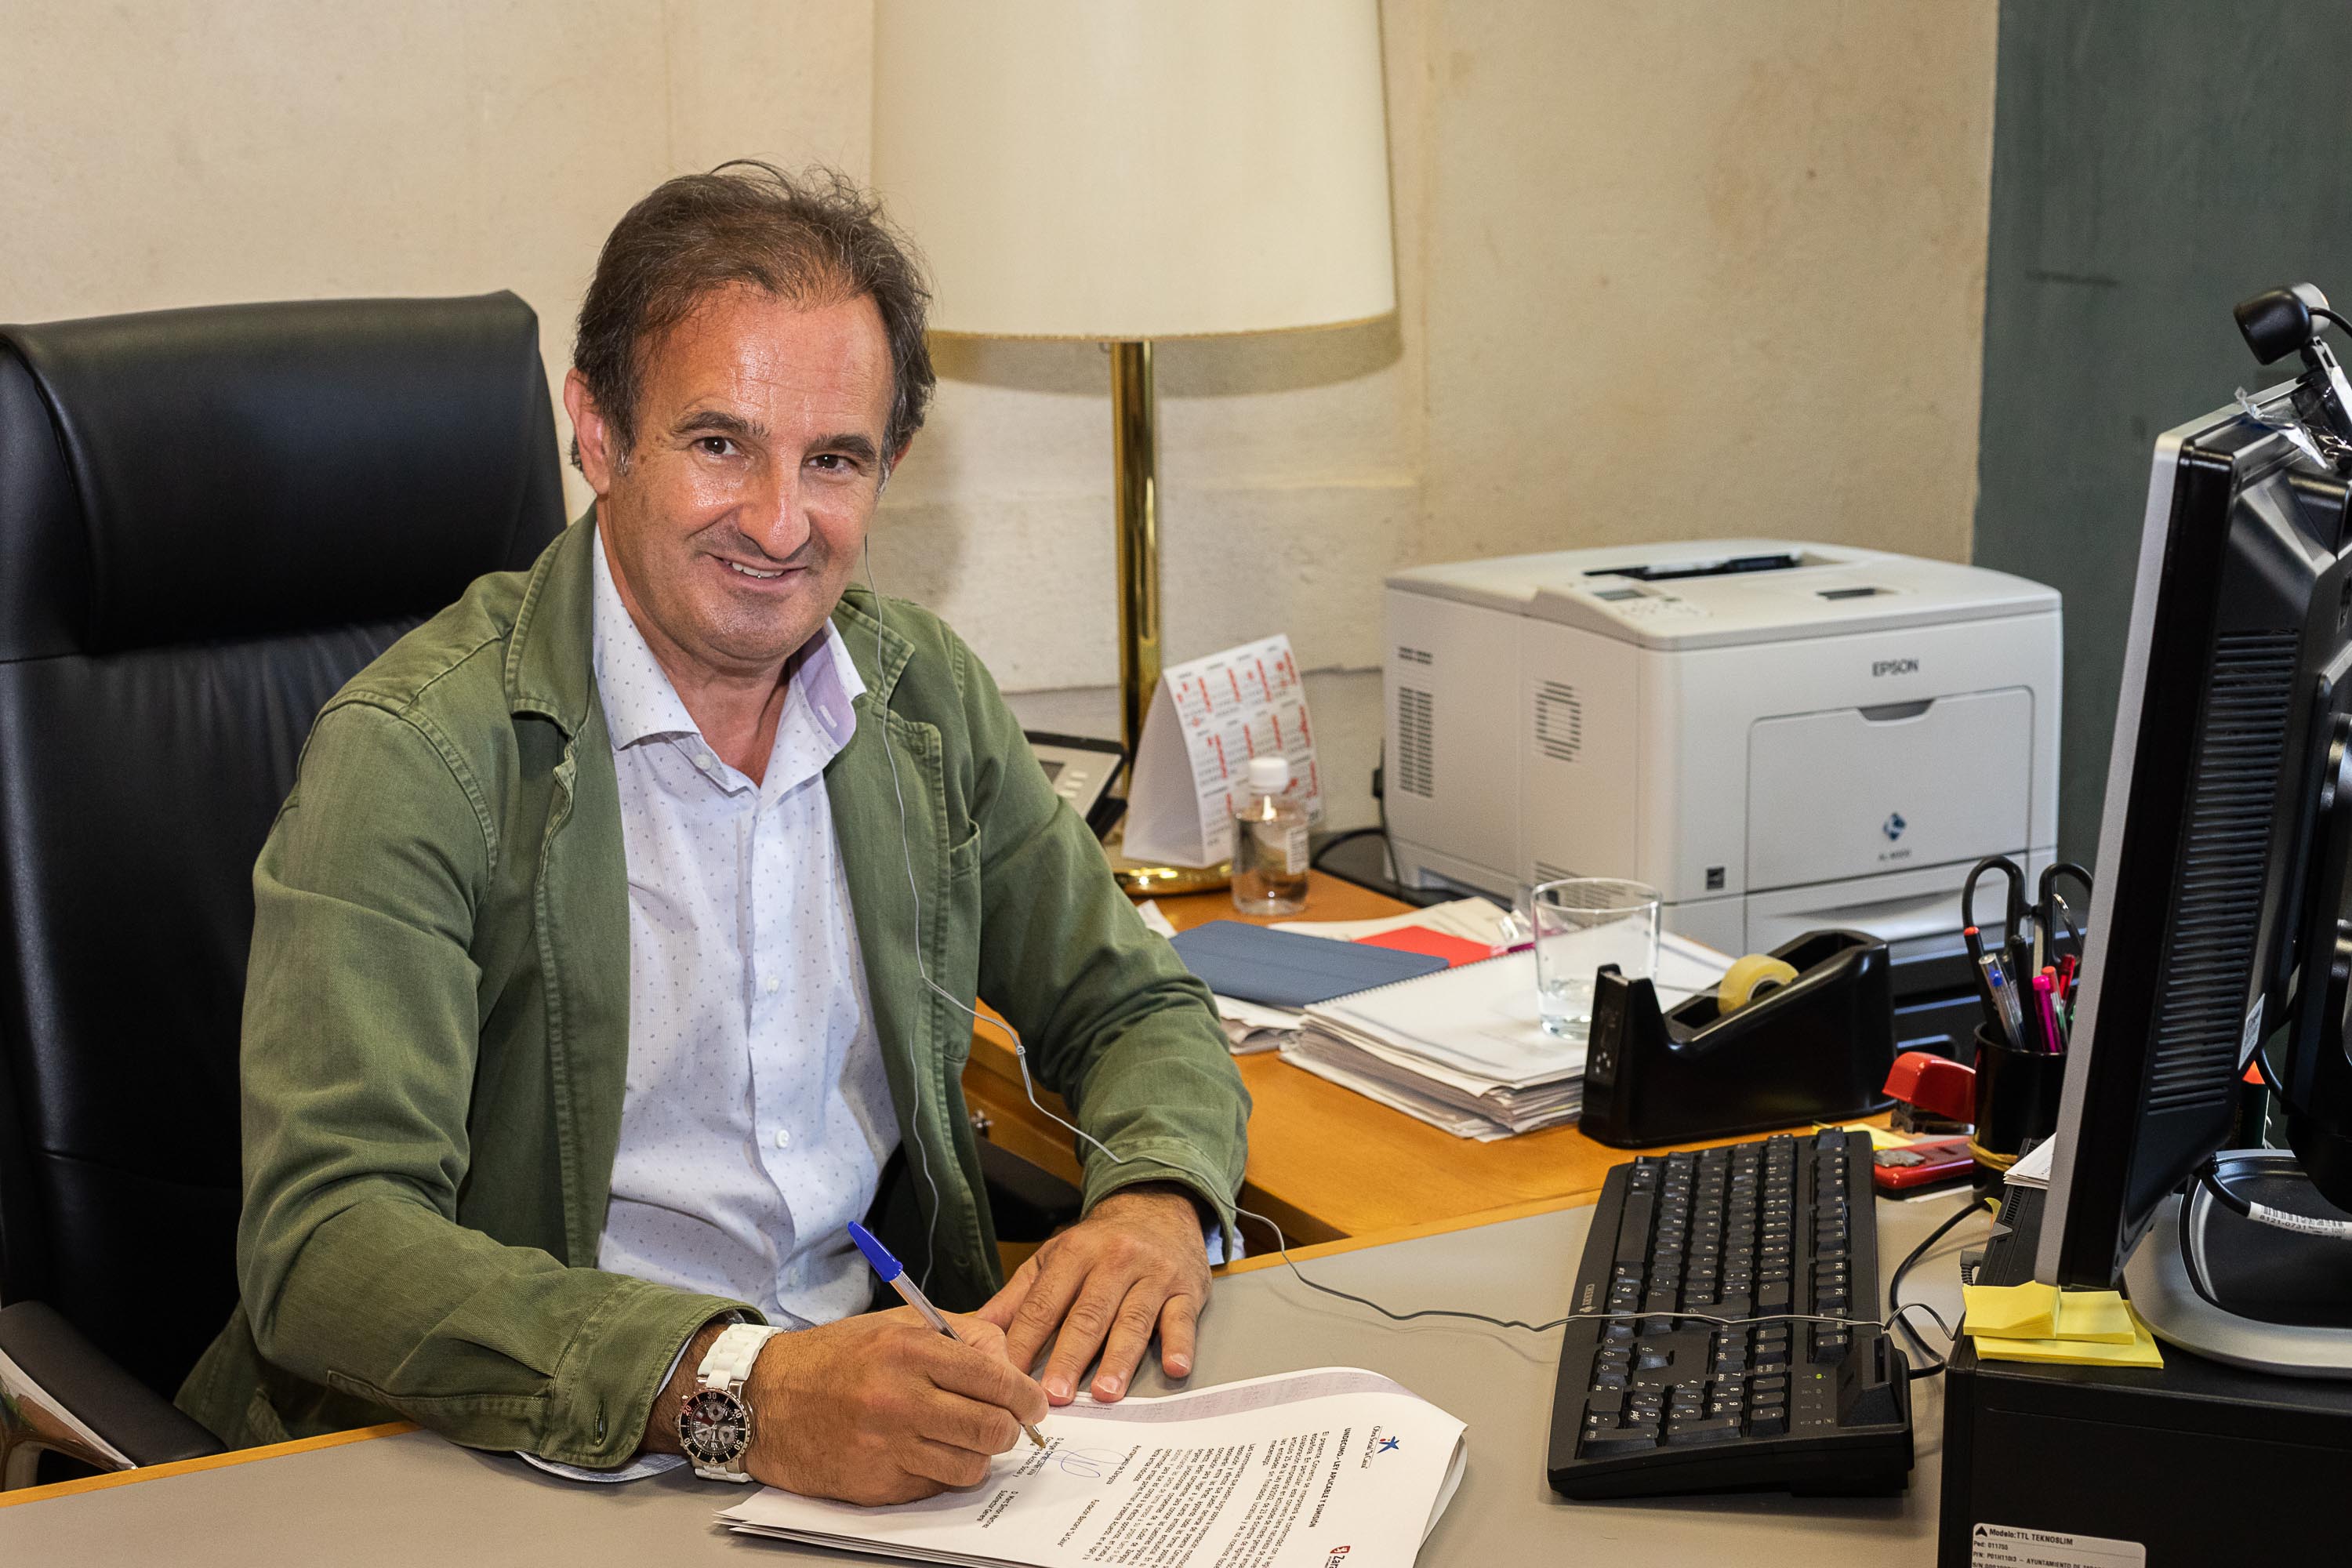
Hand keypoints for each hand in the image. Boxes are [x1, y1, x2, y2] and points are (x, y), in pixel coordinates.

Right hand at [650, 1308, 1047, 1504]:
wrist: (765, 1399)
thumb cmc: (835, 1358)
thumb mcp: (896, 1325)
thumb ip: (958, 1335)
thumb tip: (1010, 1361)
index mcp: (910, 1350)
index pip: (995, 1377)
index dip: (1026, 1395)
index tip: (1034, 1404)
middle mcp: (900, 1398)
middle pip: (992, 1427)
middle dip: (1011, 1430)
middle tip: (1008, 1426)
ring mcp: (887, 1445)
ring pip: (971, 1465)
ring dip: (978, 1456)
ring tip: (965, 1441)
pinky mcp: (875, 1483)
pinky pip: (934, 1486)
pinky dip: (940, 1473)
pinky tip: (925, 1453)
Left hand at [975, 1183, 1212, 1405]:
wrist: (1157, 1208)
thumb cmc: (1098, 1244)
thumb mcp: (1054, 1258)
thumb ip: (1018, 1297)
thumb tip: (973, 1330)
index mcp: (1074, 1253)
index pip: (1045, 1303)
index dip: (1026, 1341)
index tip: (1010, 1377)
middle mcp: (1114, 1260)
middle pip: (1089, 1314)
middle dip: (1070, 1356)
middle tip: (1053, 1395)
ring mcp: (1153, 1274)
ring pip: (1134, 1319)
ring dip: (1119, 1358)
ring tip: (1105, 1393)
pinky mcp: (1187, 1289)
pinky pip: (1182, 1318)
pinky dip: (1180, 1344)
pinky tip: (1174, 1368)